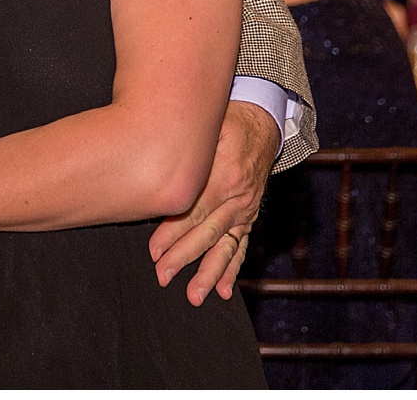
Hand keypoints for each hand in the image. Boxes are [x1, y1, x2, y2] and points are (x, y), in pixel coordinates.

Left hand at [149, 99, 278, 304]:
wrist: (261, 122)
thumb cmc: (226, 121)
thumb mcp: (209, 125)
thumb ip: (189, 147)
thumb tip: (155, 161)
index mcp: (226, 175)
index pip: (196, 211)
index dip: (174, 232)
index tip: (154, 251)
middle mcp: (239, 197)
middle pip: (208, 233)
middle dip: (184, 257)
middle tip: (163, 275)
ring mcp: (246, 209)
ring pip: (226, 246)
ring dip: (209, 274)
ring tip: (194, 295)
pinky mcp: (248, 216)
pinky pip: (241, 246)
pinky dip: (232, 269)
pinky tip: (224, 291)